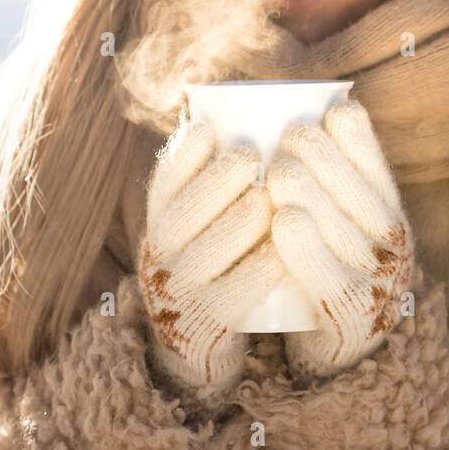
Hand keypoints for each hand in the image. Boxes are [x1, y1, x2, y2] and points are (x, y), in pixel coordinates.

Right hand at [138, 112, 285, 403]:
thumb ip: (209, 176)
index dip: (181, 157)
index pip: (162, 185)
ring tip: (272, 197)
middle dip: (218, 181)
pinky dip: (266, 263)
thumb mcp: (198, 217)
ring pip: (212, 249)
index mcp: (160, 222)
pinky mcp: (213, 321)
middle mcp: (162, 256)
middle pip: (184, 213)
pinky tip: (288, 244)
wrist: (201, 336)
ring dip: (243, 218)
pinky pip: (241, 288)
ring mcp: (184, 291)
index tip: (206, 130)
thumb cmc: (215, 254)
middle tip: (251, 158)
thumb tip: (229, 113)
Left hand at [267, 98, 413, 381]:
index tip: (328, 113)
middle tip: (288, 138)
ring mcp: (374, 282)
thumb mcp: (347, 219)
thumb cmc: (332, 262)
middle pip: (359, 195)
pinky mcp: (349, 314)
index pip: (378, 168)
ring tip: (279, 171)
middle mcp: (392, 246)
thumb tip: (316, 107)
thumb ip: (333, 179)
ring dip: (313, 196)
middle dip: (325, 160)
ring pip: (343, 231)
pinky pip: (329, 277)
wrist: (344, 343)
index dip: (357, 139)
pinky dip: (307, 248)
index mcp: (390, 214)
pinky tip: (284, 222)